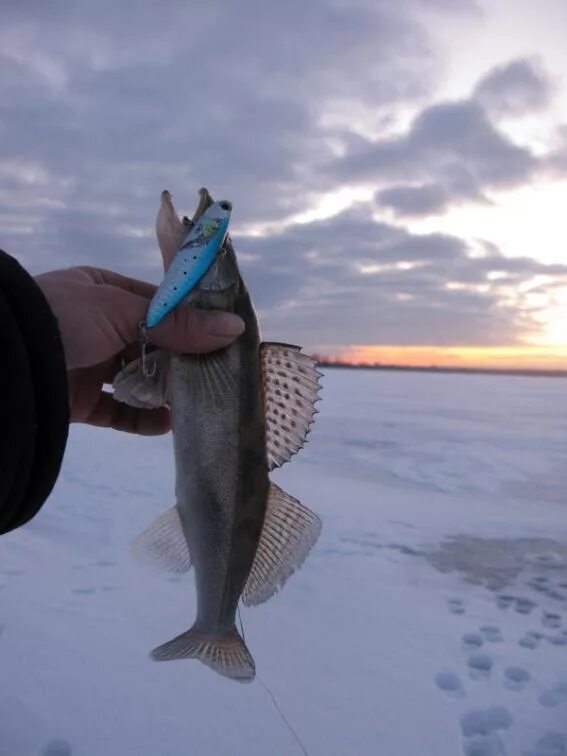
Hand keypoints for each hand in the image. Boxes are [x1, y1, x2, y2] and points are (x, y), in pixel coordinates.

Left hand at [35, 266, 243, 433]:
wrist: (6, 362)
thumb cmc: (65, 318)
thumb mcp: (124, 311)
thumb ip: (178, 325)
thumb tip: (236, 327)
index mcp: (101, 291)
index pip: (156, 303)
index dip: (188, 318)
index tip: (222, 334)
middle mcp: (96, 326)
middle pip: (151, 343)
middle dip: (181, 359)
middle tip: (216, 372)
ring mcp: (88, 364)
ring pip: (136, 379)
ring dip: (164, 391)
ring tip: (197, 401)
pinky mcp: (80, 401)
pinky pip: (118, 412)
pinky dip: (141, 419)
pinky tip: (167, 424)